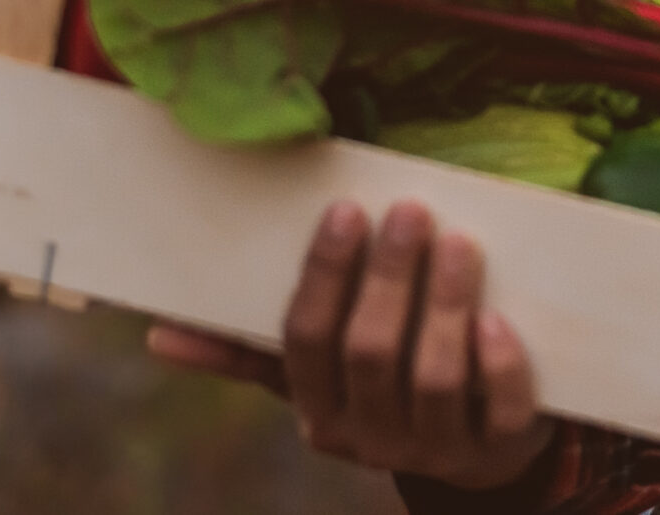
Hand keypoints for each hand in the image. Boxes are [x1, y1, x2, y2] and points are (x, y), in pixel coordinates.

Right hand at [146, 199, 557, 489]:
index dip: (325, 274)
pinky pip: (499, 410)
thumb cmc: (385, 388)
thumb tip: (158, 335)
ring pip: (432, 378)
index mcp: (319, 413)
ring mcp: (437, 449)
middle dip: (388, 278)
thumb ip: (248, 352)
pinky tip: (497, 318)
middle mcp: (371, 439)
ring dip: (444, 305)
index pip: (307, 341)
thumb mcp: (320, 376)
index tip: (346, 208)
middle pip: (369, 353)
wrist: (480, 452)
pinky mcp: (501, 449)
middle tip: (409, 210)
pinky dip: (498, 364)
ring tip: (460, 241)